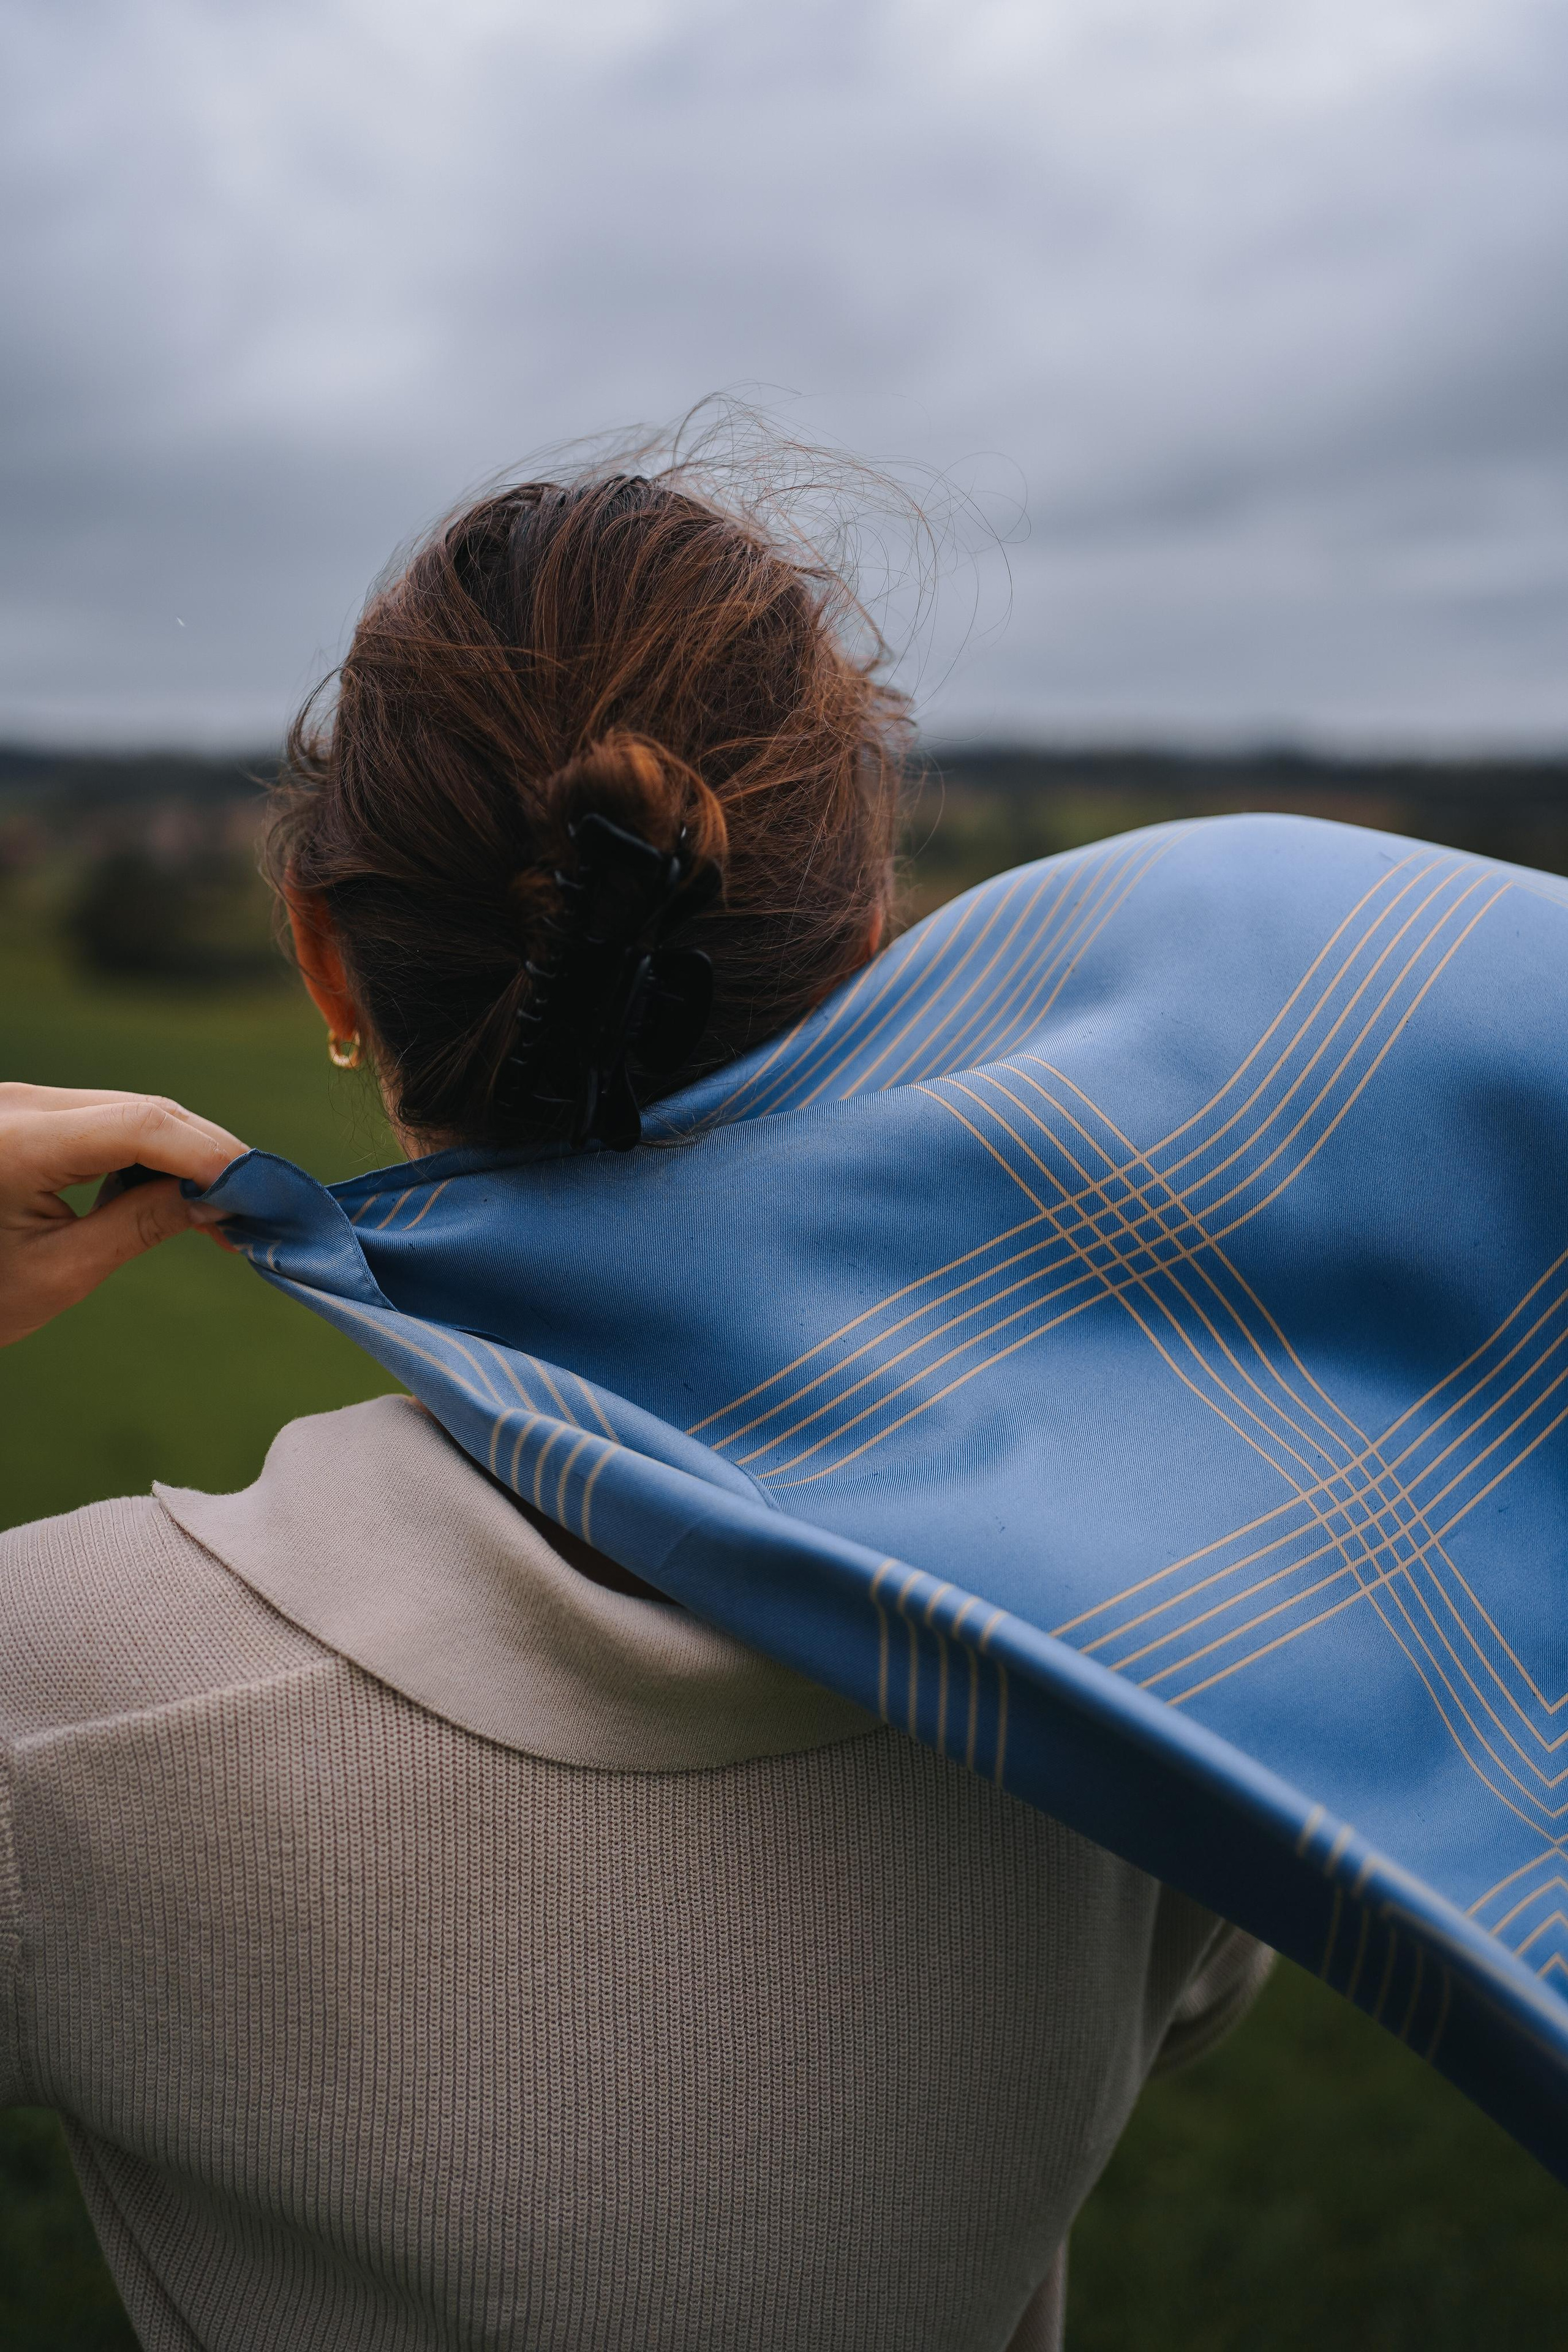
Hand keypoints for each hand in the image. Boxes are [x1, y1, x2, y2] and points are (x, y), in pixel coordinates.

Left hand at [0, 1084, 245, 1347]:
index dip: (211, 1154)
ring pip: (131, 1111)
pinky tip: (181, 1193)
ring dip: (186, 1153)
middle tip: (264, 1203)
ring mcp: (21, 1104)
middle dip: (210, 1154)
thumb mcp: (59, 1273)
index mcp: (15, 1141)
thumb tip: (220, 1202)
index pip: (140, 1125)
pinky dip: (151, 1153)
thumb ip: (142, 1225)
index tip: (262, 1192)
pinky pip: (106, 1121)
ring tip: (228, 1207)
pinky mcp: (27, 1116)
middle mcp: (18, 1103)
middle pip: (143, 1109)